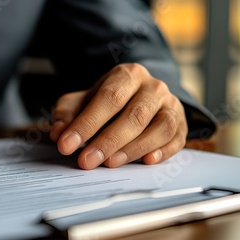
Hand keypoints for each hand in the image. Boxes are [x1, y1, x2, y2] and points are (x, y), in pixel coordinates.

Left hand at [50, 63, 187, 168]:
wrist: (139, 97)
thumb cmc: (107, 101)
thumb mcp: (82, 101)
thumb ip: (67, 114)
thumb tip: (57, 132)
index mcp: (128, 75)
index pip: (108, 98)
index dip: (87, 123)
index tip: (66, 144)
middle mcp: (154, 87)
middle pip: (134, 115)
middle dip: (108, 141)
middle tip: (86, 161)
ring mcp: (171, 105)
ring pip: (160, 127)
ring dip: (134, 148)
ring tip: (110, 163)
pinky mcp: (182, 125)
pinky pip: (177, 139)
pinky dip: (163, 151)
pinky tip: (146, 161)